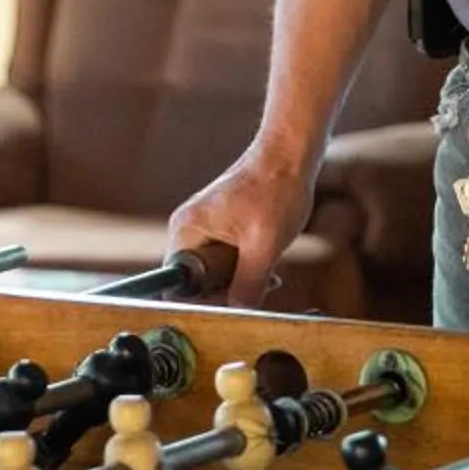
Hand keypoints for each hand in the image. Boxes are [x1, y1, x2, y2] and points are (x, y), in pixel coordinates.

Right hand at [165, 141, 313, 306]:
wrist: (290, 156)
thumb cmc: (275, 190)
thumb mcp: (263, 246)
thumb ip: (248, 285)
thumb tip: (239, 313)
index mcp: (187, 230)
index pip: (178, 284)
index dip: (204, 300)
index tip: (234, 301)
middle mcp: (188, 228)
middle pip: (197, 280)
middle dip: (228, 288)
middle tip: (261, 284)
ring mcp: (203, 226)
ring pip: (214, 271)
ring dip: (240, 277)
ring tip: (268, 268)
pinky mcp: (219, 226)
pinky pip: (223, 258)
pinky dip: (244, 265)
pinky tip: (266, 258)